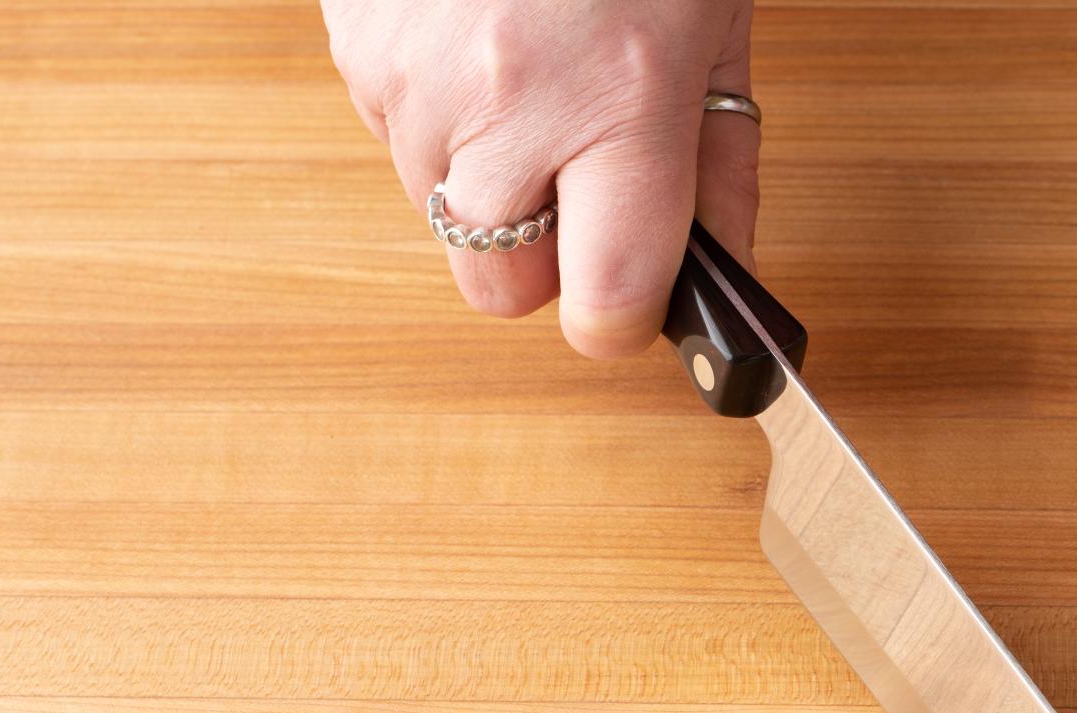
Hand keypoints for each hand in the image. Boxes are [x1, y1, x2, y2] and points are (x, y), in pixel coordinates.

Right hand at [322, 0, 755, 355]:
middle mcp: (510, 102)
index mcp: (622, 101)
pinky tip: (478, 36)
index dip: (620, 319)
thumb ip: (722, 162)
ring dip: (488, 174)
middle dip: (542, 262)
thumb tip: (722, 273)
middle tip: (579, 184)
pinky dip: (438, 114)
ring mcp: (414, 77)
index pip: (604, 302)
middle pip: (500, 289)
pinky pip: (394, 138)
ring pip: (441, 212)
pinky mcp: (354, 47)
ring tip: (532, 71)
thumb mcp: (714, 26)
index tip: (634, 303)